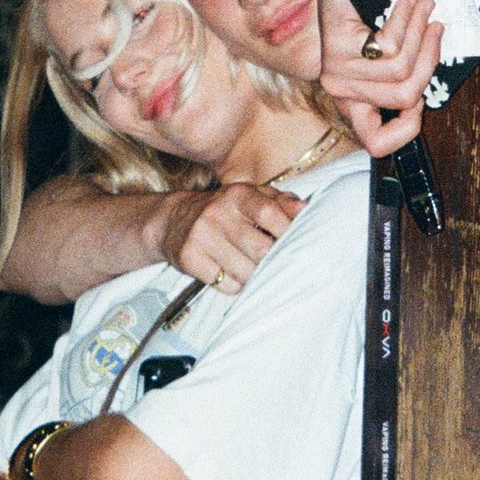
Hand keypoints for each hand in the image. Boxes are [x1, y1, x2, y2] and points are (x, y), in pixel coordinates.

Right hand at [150, 183, 303, 293]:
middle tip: (275, 262)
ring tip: (251, 266)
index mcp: (238, 194)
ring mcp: (201, 236)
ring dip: (254, 276)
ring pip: (245, 272)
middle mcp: (217, 213)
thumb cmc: (225, 209)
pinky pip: (226, 285)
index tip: (295, 242)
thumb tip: (307, 210)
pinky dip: (235, 284)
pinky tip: (230, 272)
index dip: (287, 231)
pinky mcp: (189, 258)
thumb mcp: (251, 196)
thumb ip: (281, 202)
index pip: (269, 213)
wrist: (173, 219)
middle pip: (260, 249)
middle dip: (272, 260)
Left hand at [319, 0, 443, 156]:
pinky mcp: (337, 47)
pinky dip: (408, 19)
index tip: (422, 96)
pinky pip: (390, 45)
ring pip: (400, 71)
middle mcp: (340, 92)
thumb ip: (405, 74)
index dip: (408, 127)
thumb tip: (435, 79)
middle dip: (430, 61)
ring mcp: (336, 70)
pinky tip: (408, 0)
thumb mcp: (387, 55)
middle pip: (405, 98)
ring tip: (425, 9)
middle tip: (435, 31)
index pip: (376, 143)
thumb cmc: (366, 12)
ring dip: (421, 34)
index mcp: (352, 102)